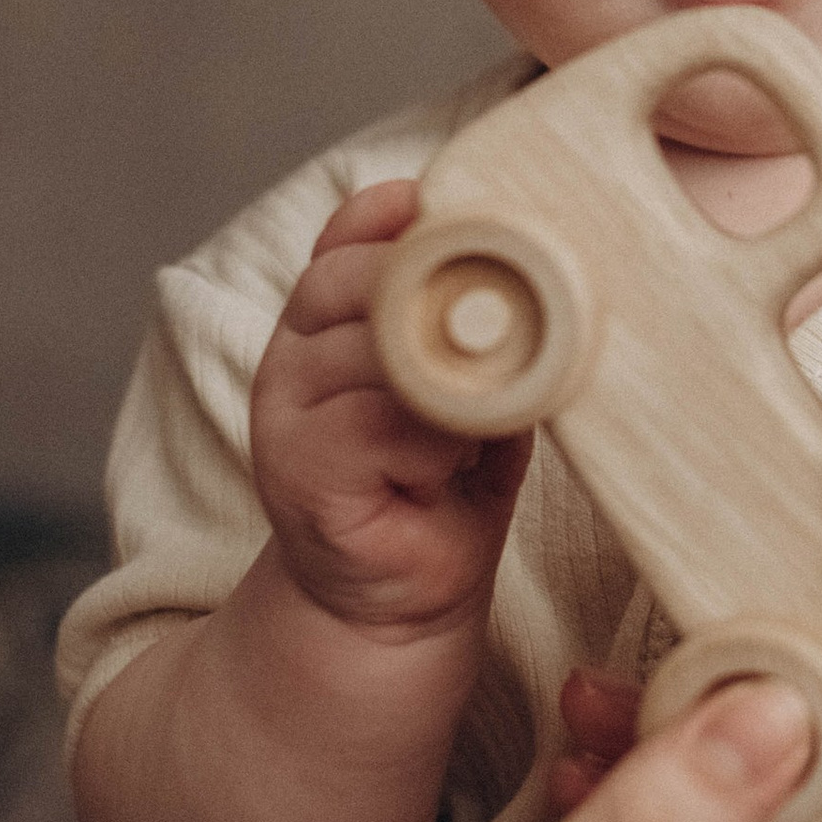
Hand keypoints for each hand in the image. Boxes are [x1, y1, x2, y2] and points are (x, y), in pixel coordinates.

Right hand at [250, 180, 528, 635]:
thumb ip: (478, 315)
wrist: (399, 601)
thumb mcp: (470, 377)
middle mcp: (293, 353)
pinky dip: (436, 435)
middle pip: (363, 277)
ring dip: (452, 374)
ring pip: (378, 346)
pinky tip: (455, 462)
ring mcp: (285, 412)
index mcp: (327, 316)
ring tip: (485, 414)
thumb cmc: (447, 479)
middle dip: (445, 291)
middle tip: (515, 329)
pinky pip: (378, 420)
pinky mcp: (297, 470)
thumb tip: (535, 253)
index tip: (487, 225)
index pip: (355, 232)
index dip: (417, 220)